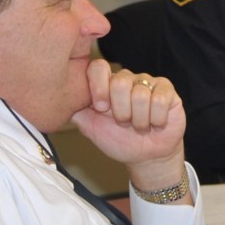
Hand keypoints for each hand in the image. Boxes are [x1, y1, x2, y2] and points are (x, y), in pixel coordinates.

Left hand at [70, 60, 185, 186]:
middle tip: (124, 123)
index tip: (101, 108)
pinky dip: (155, 119)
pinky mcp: (167, 91)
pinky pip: (159, 99)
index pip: (98, 67)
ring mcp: (148, 82)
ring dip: (139, 120)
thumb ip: (77, 111)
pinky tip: (155, 124)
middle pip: (119, 82)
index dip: (98, 88)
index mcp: (107, 83)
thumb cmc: (119, 141)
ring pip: (139, 94)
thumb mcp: (92, 128)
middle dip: (121, 112)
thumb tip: (57, 100)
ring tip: (140, 126)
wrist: (146, 157)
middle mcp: (127, 79)